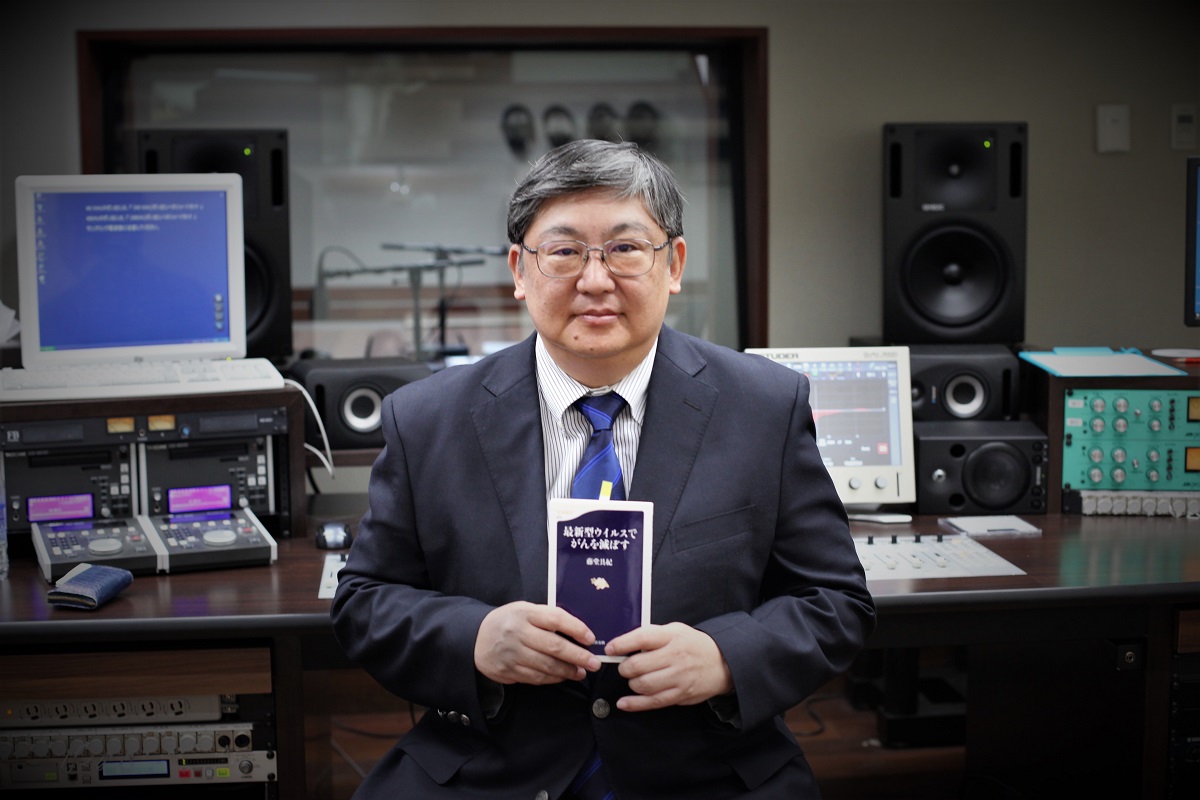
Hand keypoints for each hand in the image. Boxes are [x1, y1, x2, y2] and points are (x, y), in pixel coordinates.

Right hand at [474, 601, 601, 685]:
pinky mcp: (508, 670)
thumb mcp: (525, 610)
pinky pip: (535, 677)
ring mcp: (512, 653)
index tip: (591, 638)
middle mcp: (518, 632)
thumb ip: (547, 618)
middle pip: (554, 646)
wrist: (476, 638)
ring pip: (546, 665)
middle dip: (578, 656)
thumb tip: (579, 633)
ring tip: (582, 672)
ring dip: (568, 671)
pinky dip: (552, 678)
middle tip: (594, 663)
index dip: (576, 628)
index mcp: (525, 613)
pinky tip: (563, 676)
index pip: (555, 618)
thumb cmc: (509, 621)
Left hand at [607, 622, 733, 711]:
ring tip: (634, 679)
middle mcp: (675, 656)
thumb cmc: (692, 645)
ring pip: (644, 685)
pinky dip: (635, 704)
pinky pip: (653, 702)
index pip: (642, 638)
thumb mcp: (675, 631)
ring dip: (632, 683)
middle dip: (624, 668)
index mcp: (671, 636)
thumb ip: (652, 636)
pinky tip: (624, 703)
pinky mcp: (680, 695)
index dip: (622, 644)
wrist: (722, 663)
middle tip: (624, 667)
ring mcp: (678, 677)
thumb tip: (624, 644)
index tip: (610, 648)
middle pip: (639, 665)